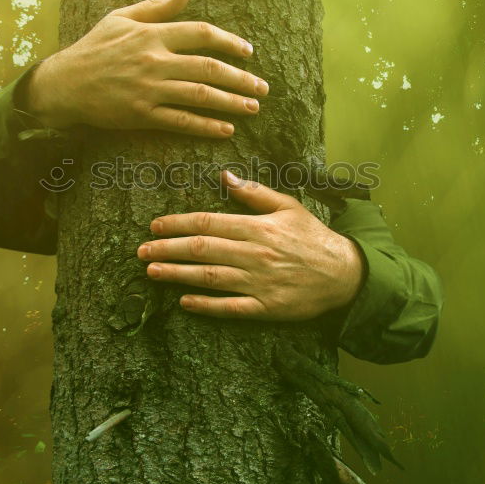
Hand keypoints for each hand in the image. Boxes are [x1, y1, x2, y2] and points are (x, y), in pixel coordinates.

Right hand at [20, 0, 267, 135]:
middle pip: (208, 68)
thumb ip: (155, 8)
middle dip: (241, 78)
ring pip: (199, 96)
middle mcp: (155, 60)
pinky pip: (181, 121)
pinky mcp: (142, 114)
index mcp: (152, 34)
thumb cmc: (93, 48)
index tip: (248, 51)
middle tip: (262, 87)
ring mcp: (149, 89)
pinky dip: (205, 125)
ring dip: (231, 102)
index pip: (201, 34)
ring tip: (253, 108)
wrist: (64, 84)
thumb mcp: (120, 18)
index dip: (229, 42)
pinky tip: (225, 129)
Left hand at [137, 171, 365, 319]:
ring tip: (151, 271)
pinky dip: (205, 305)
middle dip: (167, 249)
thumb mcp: (288, 206)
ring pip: (210, 277)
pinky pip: (230, 307)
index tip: (155, 226)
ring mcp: (259, 282)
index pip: (208, 222)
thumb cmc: (313, 237)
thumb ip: (254, 192)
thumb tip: (224, 176)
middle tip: (140, 250)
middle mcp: (254, 253)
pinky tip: (184, 302)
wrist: (344, 273)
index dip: (178, 224)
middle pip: (202, 249)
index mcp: (257, 227)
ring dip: (177, 274)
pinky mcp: (266, 307)